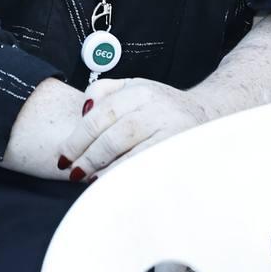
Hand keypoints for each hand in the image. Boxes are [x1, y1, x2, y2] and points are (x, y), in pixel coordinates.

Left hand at [57, 77, 210, 178]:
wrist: (206, 115)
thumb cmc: (160, 106)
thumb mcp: (133, 87)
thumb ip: (104, 92)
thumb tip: (82, 111)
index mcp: (140, 90)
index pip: (101, 114)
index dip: (78, 137)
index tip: (64, 155)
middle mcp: (157, 108)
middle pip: (114, 136)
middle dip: (89, 157)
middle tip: (74, 172)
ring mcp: (172, 131)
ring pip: (132, 154)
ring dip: (106, 170)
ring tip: (90, 180)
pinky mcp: (181, 152)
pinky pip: (149, 168)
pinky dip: (129, 177)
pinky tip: (115, 184)